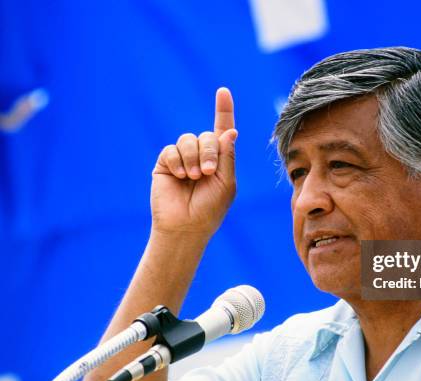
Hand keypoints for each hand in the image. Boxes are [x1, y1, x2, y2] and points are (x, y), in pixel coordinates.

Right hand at [151, 88, 237, 237]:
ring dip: (193, 158)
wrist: (186, 226)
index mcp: (221, 158)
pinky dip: (178, 161)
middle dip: (208, 151)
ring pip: (187, 140)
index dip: (223, 110)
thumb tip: (230, 130)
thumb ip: (227, 156)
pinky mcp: (166, 163)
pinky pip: (171, 150)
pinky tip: (180, 176)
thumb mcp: (226, 182)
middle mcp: (202, 155)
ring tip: (193, 177)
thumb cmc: (210, 208)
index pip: (222, 130)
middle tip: (208, 172)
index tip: (223, 91)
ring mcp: (183, 158)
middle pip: (206, 135)